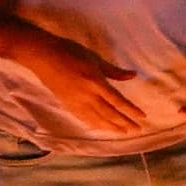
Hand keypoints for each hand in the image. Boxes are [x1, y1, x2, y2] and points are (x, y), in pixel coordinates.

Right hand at [20, 34, 147, 138]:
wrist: (43, 56)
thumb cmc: (70, 52)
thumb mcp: (95, 59)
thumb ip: (114, 71)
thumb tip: (133, 75)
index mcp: (96, 82)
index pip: (118, 101)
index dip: (131, 111)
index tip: (142, 117)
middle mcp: (87, 95)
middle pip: (110, 113)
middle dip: (125, 123)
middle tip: (137, 130)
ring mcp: (76, 101)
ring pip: (97, 118)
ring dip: (111, 126)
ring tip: (123, 132)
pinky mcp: (67, 104)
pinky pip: (83, 118)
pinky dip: (94, 124)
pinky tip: (101, 128)